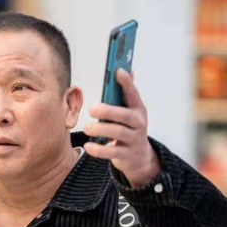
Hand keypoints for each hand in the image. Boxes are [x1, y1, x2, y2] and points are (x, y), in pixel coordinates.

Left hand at [82, 68, 161, 187]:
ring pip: (118, 133)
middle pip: (125, 116)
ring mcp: (134, 140)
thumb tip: (126, 69)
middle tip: (92, 109)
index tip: (118, 71)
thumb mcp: (131, 111)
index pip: (133, 94)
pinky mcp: (127, 155)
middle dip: (108, 111)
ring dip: (100, 129)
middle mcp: (139, 124)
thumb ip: (127, 93)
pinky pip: (112, 152)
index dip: (127, 82)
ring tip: (87, 128)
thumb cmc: (130, 129)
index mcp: (138, 110)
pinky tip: (88, 146)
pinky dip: (99, 149)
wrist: (139, 157)